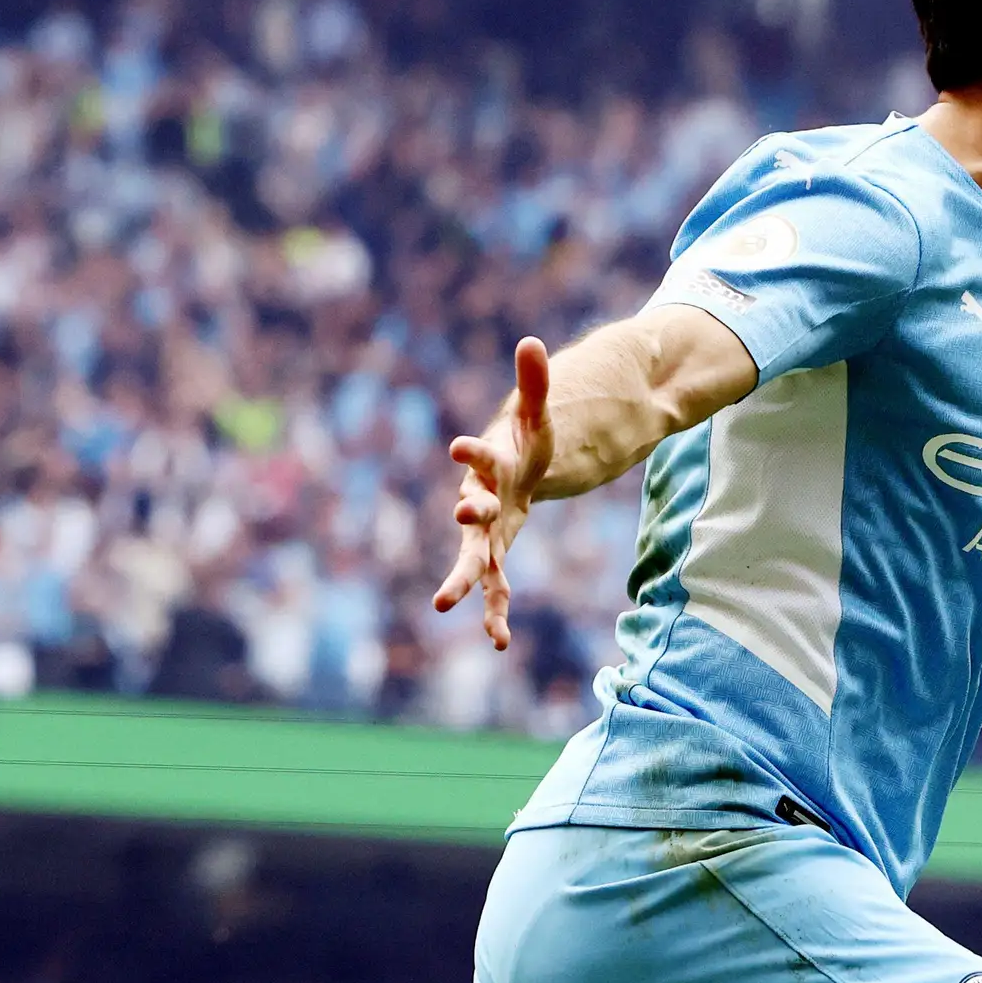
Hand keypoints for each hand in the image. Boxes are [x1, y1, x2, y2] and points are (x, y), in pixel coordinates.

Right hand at [432, 335, 554, 652]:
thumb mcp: (538, 416)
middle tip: (463, 517)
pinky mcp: (496, 556)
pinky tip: (499, 641)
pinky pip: (495, 587)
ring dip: (462, 582)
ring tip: (444, 605)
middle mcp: (478, 502)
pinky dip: (495, 612)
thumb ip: (534, 384)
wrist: (514, 473)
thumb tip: (530, 341)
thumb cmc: (523, 443)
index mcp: (488, 465)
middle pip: (469, 513)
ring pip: (472, 560)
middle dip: (467, 517)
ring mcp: (484, 534)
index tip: (458, 446)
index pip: (478, 455)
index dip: (471, 451)